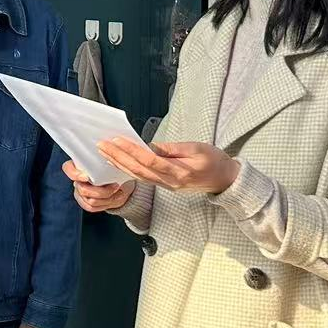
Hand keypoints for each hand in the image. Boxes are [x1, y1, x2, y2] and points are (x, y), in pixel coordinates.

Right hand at [62, 158, 134, 211]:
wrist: (123, 184)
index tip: (86, 177)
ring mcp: (81, 193)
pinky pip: (92, 208)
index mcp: (80, 166)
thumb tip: (110, 154)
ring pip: (90, 200)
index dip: (75, 174)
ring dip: (107, 198)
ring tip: (118, 191)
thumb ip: (107, 160)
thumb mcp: (113, 162)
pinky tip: (114, 198)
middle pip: (82, 189)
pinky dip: (106, 204)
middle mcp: (78, 180)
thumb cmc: (116, 170)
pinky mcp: (86, 203)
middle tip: (115, 186)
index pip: (68, 168)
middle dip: (101, 191)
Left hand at [98, 136, 240, 195]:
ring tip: (105, 153)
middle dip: (118, 157)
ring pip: (138, 176)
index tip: (117, 140)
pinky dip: (128, 170)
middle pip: (139, 171)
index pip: (150, 161)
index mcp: (179, 172)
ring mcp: (166, 186)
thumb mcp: (196, 148)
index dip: (132, 151)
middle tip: (102, 145)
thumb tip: (149, 146)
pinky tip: (118, 162)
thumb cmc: (214, 161)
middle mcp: (170, 182)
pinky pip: (143, 178)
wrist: (225, 180)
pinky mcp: (165, 186)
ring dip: (119, 164)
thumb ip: (172, 148)